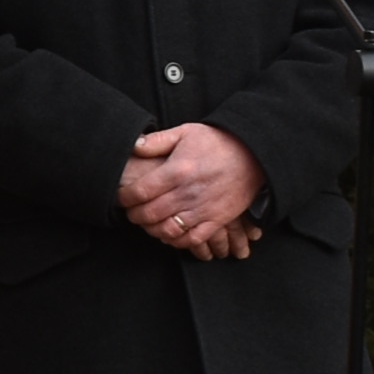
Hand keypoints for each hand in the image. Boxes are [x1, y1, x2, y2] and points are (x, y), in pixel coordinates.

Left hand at [120, 122, 262, 256]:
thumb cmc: (217, 142)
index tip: (120, 198)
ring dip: (152, 230)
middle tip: (131, 213)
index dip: (125, 198)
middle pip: (150, 213)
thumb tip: (133, 146)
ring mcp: (203, 209)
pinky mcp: (217, 220)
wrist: (254, 154)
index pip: (140, 192)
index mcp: (177, 170)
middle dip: (134, 216)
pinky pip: (192, 239)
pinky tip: (169, 233)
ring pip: (168, 229)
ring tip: (147, 223)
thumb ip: (156, 141)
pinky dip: (177, 241)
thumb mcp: (185, 132)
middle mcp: (188, 192)